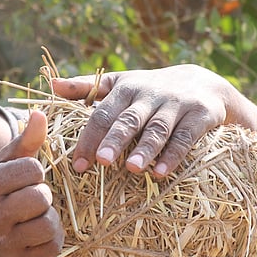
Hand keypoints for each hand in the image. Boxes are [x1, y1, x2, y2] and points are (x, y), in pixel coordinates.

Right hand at [0, 110, 62, 256]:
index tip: (24, 178)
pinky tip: (36, 234)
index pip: (32, 169)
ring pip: (48, 224)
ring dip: (48, 218)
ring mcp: (4, 242)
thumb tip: (40, 113)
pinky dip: (51, 239)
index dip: (34, 172)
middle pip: (40, 198)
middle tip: (29, 200)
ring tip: (33, 217)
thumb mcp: (3, 164)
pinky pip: (53, 247)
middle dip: (42, 195)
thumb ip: (24, 140)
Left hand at [51, 65, 233, 176]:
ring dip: (145, 148)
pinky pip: (185, 137)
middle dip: (115, 139)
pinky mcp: (199, 115)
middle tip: (101, 161)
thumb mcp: (121, 84)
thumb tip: (51, 84)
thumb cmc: (151, 90)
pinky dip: (173, 155)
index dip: (90, 138)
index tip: (78, 164)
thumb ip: (87, 87)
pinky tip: (161, 173)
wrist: (205, 83)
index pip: (103, 113)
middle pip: (129, 118)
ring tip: (133, 169)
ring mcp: (176, 104)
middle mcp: (150, 94)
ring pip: (158, 127)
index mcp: (126, 88)